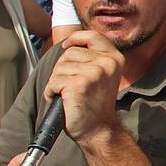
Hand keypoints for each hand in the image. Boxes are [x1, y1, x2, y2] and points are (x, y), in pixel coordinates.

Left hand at [43, 29, 124, 147]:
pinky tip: (63, 101)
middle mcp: (107, 63)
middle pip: (69, 53)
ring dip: (57, 82)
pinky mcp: (78, 84)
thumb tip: (69, 44)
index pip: (92, 36)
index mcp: (114, 58)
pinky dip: (51, 93)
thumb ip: (92, 57)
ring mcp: (93, 72)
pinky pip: (53, 82)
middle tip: (71, 86)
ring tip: (69, 95)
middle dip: (63, 69)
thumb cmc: (95, 104)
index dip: (76, 38)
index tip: (66, 46)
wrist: (98, 130)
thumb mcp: (102, 74)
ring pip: (59, 68)